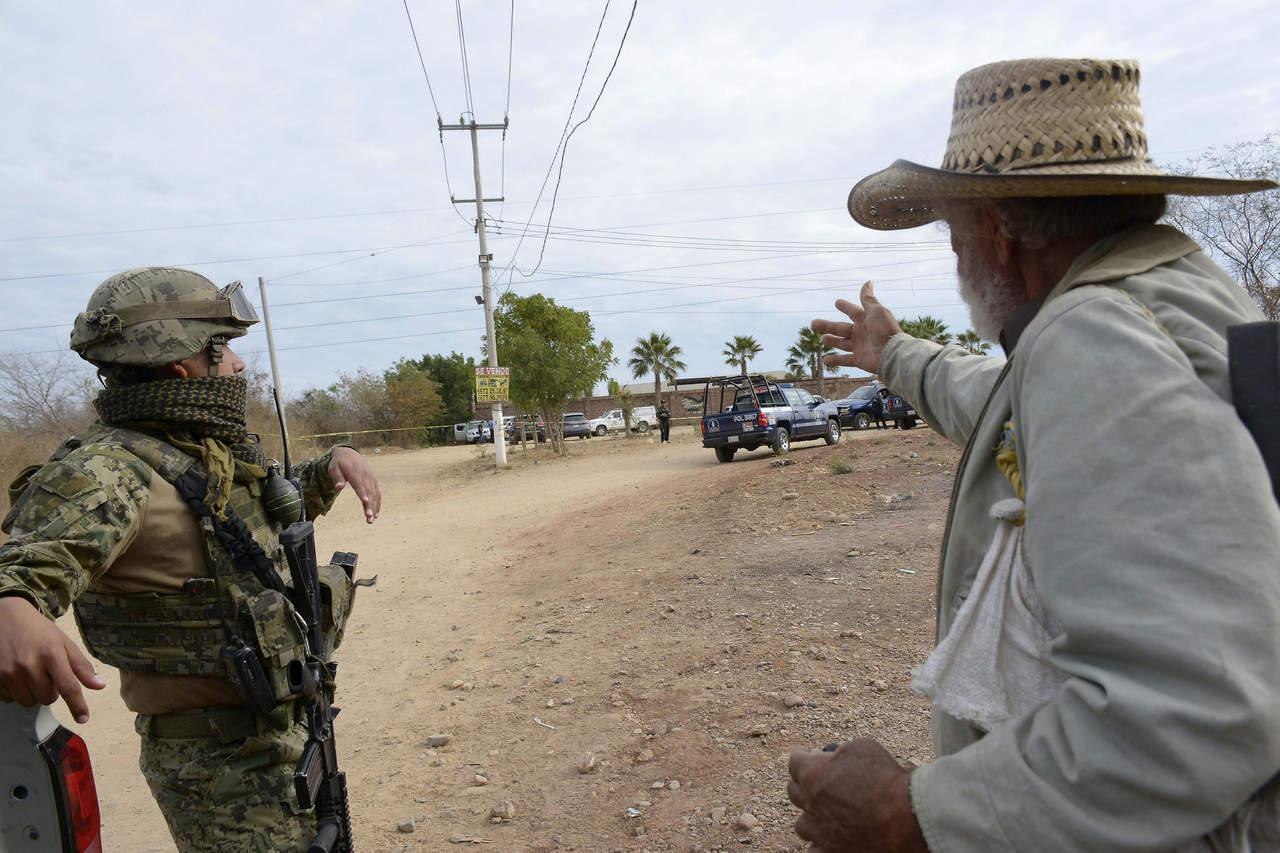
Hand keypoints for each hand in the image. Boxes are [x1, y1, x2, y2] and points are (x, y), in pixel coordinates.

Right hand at [0, 596, 105, 722]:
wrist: (5, 617)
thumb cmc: (38, 630)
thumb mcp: (64, 642)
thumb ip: (81, 666)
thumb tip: (99, 686)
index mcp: (52, 653)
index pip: (68, 687)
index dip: (77, 706)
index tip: (83, 718)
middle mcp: (29, 664)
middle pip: (48, 698)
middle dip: (51, 691)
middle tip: (47, 673)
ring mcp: (9, 672)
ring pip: (28, 701)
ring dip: (34, 693)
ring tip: (31, 673)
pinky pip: (9, 699)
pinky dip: (16, 691)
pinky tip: (17, 675)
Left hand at [328, 447, 380, 522]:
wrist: (349, 453)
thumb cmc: (339, 463)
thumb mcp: (333, 468)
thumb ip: (336, 478)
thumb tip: (339, 488)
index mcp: (354, 471)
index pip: (359, 484)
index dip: (362, 493)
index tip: (365, 502)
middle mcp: (365, 475)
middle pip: (369, 492)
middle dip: (370, 506)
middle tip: (369, 518)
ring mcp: (371, 479)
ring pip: (374, 494)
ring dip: (374, 508)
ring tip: (371, 520)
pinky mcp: (373, 482)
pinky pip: (377, 494)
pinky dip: (377, 504)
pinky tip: (376, 514)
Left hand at [787, 739, 926, 852]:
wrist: (908, 818)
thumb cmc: (887, 780)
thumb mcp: (864, 748)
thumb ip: (842, 752)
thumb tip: (837, 756)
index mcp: (812, 773)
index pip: (795, 761)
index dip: (803, 756)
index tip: (808, 755)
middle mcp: (809, 802)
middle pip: (794, 791)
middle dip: (805, 784)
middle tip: (819, 783)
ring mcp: (818, 831)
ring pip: (802, 825)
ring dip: (812, 817)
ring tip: (826, 816)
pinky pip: (813, 851)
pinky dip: (820, 845)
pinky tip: (828, 841)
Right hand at [811, 281, 902, 375]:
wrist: (892, 353)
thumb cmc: (885, 329)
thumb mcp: (876, 310)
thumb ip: (868, 298)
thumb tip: (868, 282)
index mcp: (865, 319)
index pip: (852, 311)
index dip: (845, 307)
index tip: (837, 302)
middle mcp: (861, 332)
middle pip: (840, 328)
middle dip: (827, 325)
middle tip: (813, 323)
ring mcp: (860, 346)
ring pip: (841, 343)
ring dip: (832, 341)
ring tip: (823, 339)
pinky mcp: (859, 360)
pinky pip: (845, 360)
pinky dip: (835, 360)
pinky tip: (825, 360)